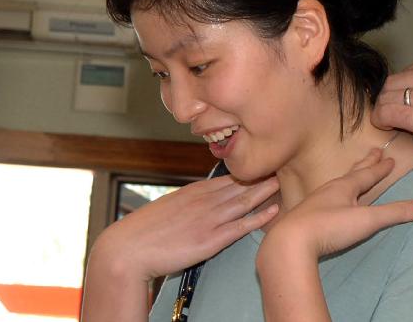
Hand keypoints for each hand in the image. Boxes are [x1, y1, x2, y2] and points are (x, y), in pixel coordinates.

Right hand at [91, 173, 279, 280]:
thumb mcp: (170, 207)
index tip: (269, 163)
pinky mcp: (210, 240)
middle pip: (242, 183)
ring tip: (286, 181)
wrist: (126, 250)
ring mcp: (210, 219)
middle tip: (286, 164)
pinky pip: (241, 226)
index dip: (252, 170)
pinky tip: (275, 210)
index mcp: (196, 191)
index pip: (230, 176)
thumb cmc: (144, 232)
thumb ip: (190, 202)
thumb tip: (204, 201)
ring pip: (246, 200)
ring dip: (267, 190)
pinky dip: (260, 217)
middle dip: (264, 174)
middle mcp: (206, 200)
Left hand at [258, 150, 412, 262]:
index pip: (367, 174)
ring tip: (353, 175)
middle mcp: (330, 190)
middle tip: (374, 152)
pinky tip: (330, 203)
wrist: (289, 243)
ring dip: (348, 178)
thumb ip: (395, 212)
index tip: (389, 157)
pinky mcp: (305, 218)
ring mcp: (315, 203)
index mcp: (345, 186)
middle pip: (351, 173)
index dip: (380, 167)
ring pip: (336, 185)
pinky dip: (334, 196)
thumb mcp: (367, 219)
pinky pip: (324, 200)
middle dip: (365, 164)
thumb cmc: (330, 227)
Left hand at [372, 44, 412, 175]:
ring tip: (399, 125)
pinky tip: (387, 128)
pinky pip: (392, 115)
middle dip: (392, 100)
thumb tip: (403, 83)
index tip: (410, 104)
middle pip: (395, 81)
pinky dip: (383, 121)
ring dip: (389, 112)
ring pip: (390, 98)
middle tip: (397, 116)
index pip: (410, 68)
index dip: (404, 89)